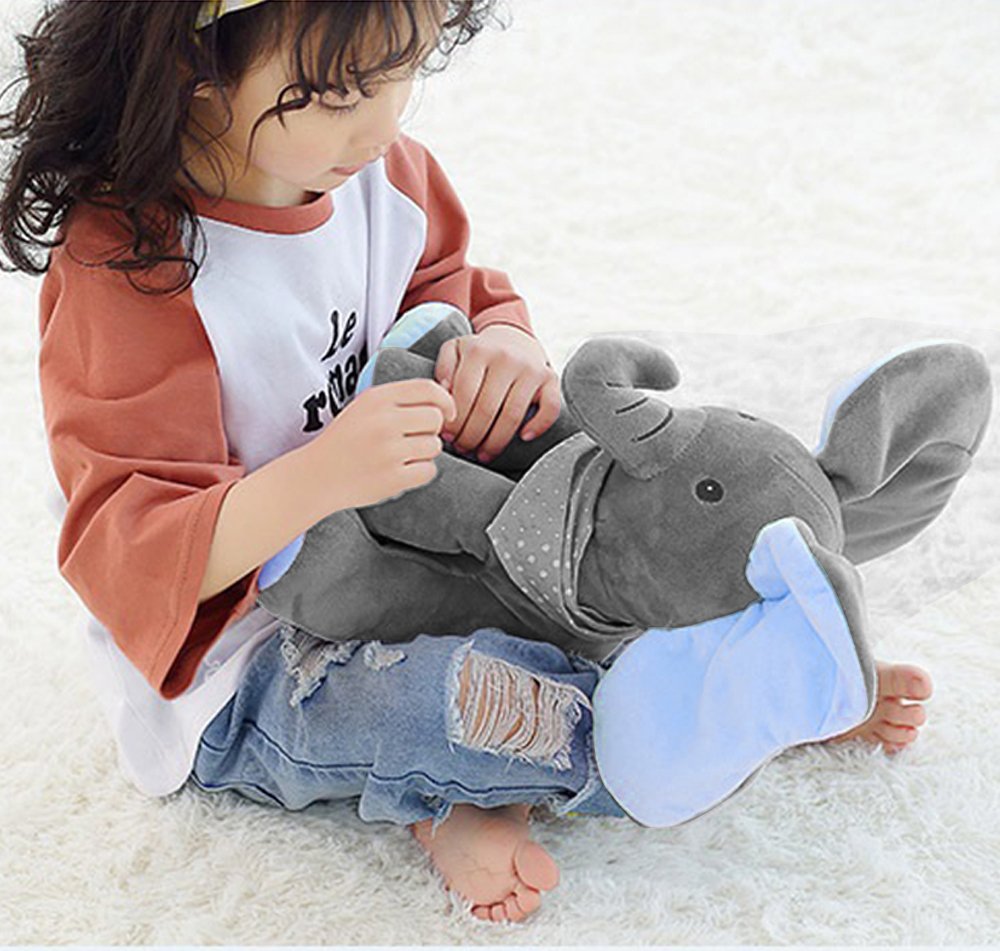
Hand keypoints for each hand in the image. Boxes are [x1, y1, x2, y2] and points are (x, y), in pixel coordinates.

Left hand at [433, 324, 560, 461]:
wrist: (514, 340)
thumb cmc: (480, 354)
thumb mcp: (456, 351)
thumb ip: (444, 368)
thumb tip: (443, 391)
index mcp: (479, 350)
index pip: (464, 394)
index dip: (454, 421)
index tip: (448, 437)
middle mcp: (507, 358)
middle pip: (486, 409)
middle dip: (471, 437)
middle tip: (463, 449)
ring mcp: (531, 369)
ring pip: (513, 415)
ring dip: (496, 442)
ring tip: (483, 454)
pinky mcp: (551, 379)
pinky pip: (550, 408)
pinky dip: (538, 426)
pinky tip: (524, 437)